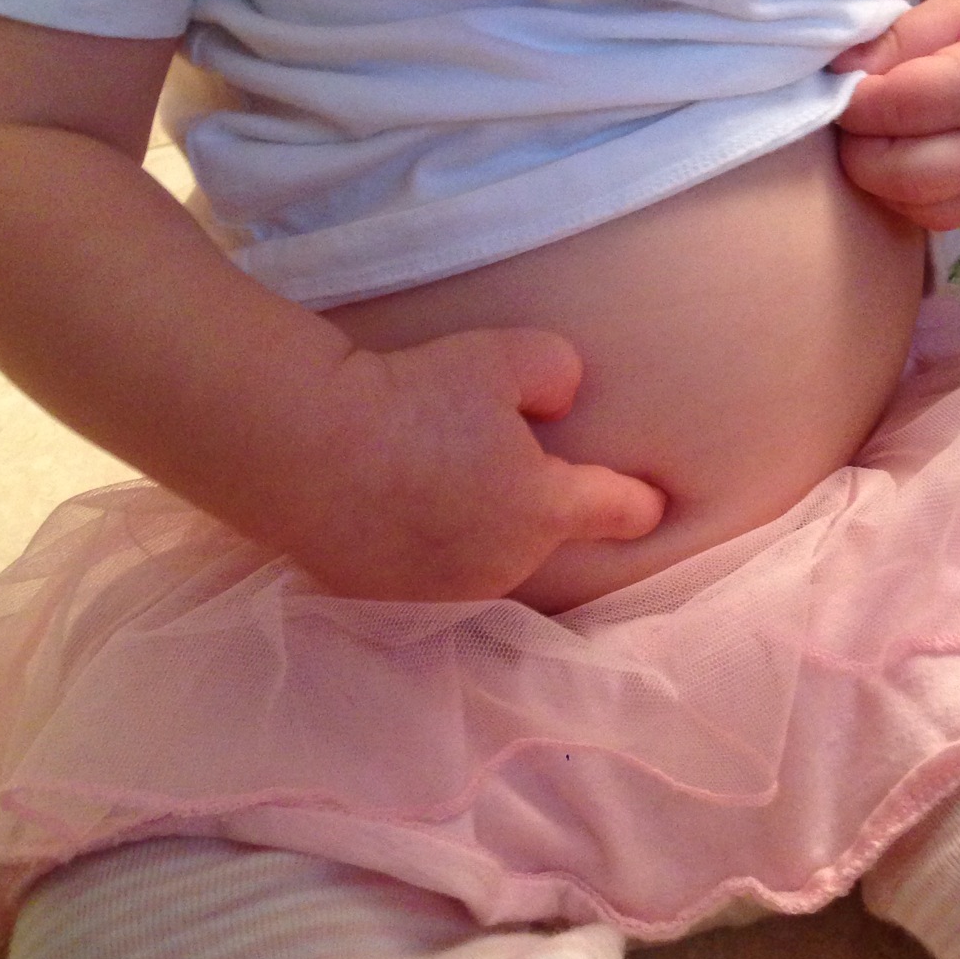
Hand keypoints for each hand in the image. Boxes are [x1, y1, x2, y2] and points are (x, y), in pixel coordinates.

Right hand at [291, 326, 666, 599]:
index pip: (619, 511)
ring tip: (438, 487)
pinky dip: (424, 550)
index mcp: (545, 510)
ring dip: (478, 534)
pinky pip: (428, 575)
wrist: (307, 446)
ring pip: (486, 561)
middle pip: (543, 537)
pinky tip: (397, 514)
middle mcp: (505, 565)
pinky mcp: (389, 601)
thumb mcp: (503, 357)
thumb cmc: (412, 397)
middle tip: (491, 456)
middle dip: (533, 506)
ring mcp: (445, 592)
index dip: (639, 501)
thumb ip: (556, 373)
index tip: (652, 503)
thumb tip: (561, 401)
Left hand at [830, 0, 959, 227]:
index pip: (891, 107)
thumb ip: (903, 35)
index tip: (848, 81)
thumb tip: (840, 70)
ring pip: (909, 204)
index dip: (853, 97)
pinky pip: (937, 218)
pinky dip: (909, 194)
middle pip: (891, 169)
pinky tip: (911, 156)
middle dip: (857, 142)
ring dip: (878, 175)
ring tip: (883, 133)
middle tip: (858, 112)